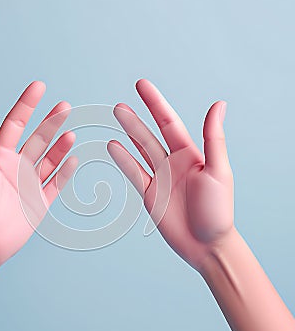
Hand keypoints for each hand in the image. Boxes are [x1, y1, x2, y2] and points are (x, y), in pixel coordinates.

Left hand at [0, 81, 77, 268]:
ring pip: (50, 160)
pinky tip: (73, 159)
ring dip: (61, 146)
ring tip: (70, 134)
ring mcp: (30, 184)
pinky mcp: (40, 202)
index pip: (15, 124)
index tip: (39, 86)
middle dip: (51, 122)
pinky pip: (56, 183)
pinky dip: (65, 172)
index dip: (27, 105)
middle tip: (64, 106)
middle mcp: (17, 167)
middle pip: (38, 139)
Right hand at [108, 79, 233, 269]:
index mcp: (191, 154)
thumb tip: (218, 104)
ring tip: (115, 117)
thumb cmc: (218, 210)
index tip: (141, 85)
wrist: (206, 244)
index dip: (155, 103)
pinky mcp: (149, 193)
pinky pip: (133, 172)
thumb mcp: (219, 171)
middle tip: (119, 105)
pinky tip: (112, 146)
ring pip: (140, 150)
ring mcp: (159, 177)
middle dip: (135, 119)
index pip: (168, 122)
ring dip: (128, 133)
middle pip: (149, 135)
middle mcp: (173, 162)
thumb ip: (213, 138)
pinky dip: (123, 159)